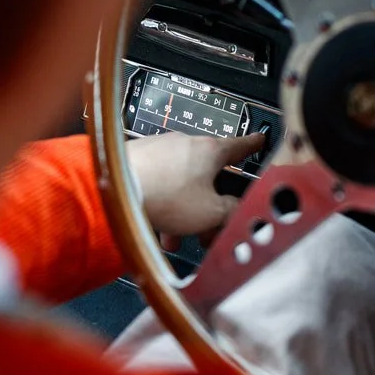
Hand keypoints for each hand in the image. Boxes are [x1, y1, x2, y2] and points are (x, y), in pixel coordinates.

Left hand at [127, 131, 264, 245]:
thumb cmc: (162, 194)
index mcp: (209, 150)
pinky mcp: (138, 160)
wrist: (115, 189)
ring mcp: (159, 149)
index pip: (240, 145)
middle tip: (209, 225)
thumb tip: (237, 211)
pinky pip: (159, 183)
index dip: (253, 145)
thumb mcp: (210, 212)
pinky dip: (162, 203)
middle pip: (208, 174)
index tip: (259, 139)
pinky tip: (155, 223)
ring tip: (175, 235)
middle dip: (210, 202)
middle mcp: (185, 144)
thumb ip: (231, 210)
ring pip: (181, 182)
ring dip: (183, 209)